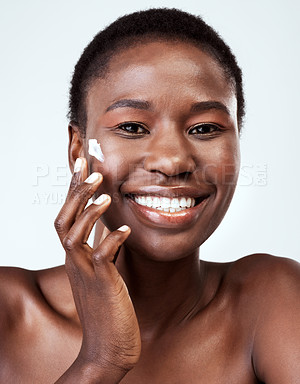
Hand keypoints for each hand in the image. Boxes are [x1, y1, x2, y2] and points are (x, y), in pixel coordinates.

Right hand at [54, 157, 140, 378]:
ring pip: (73, 235)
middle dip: (76, 192)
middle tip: (91, 168)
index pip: (69, 216)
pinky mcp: (102, 285)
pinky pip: (101, 257)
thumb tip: (108, 227)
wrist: (108, 347)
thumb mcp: (101, 271)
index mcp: (76, 256)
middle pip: (64, 219)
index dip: (74, 189)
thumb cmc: (107, 307)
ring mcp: (86, 273)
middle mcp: (76, 261)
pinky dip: (111, 240)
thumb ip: (101, 248)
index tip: (83, 164)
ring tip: (104, 193)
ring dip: (88, 212)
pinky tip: (123, 229)